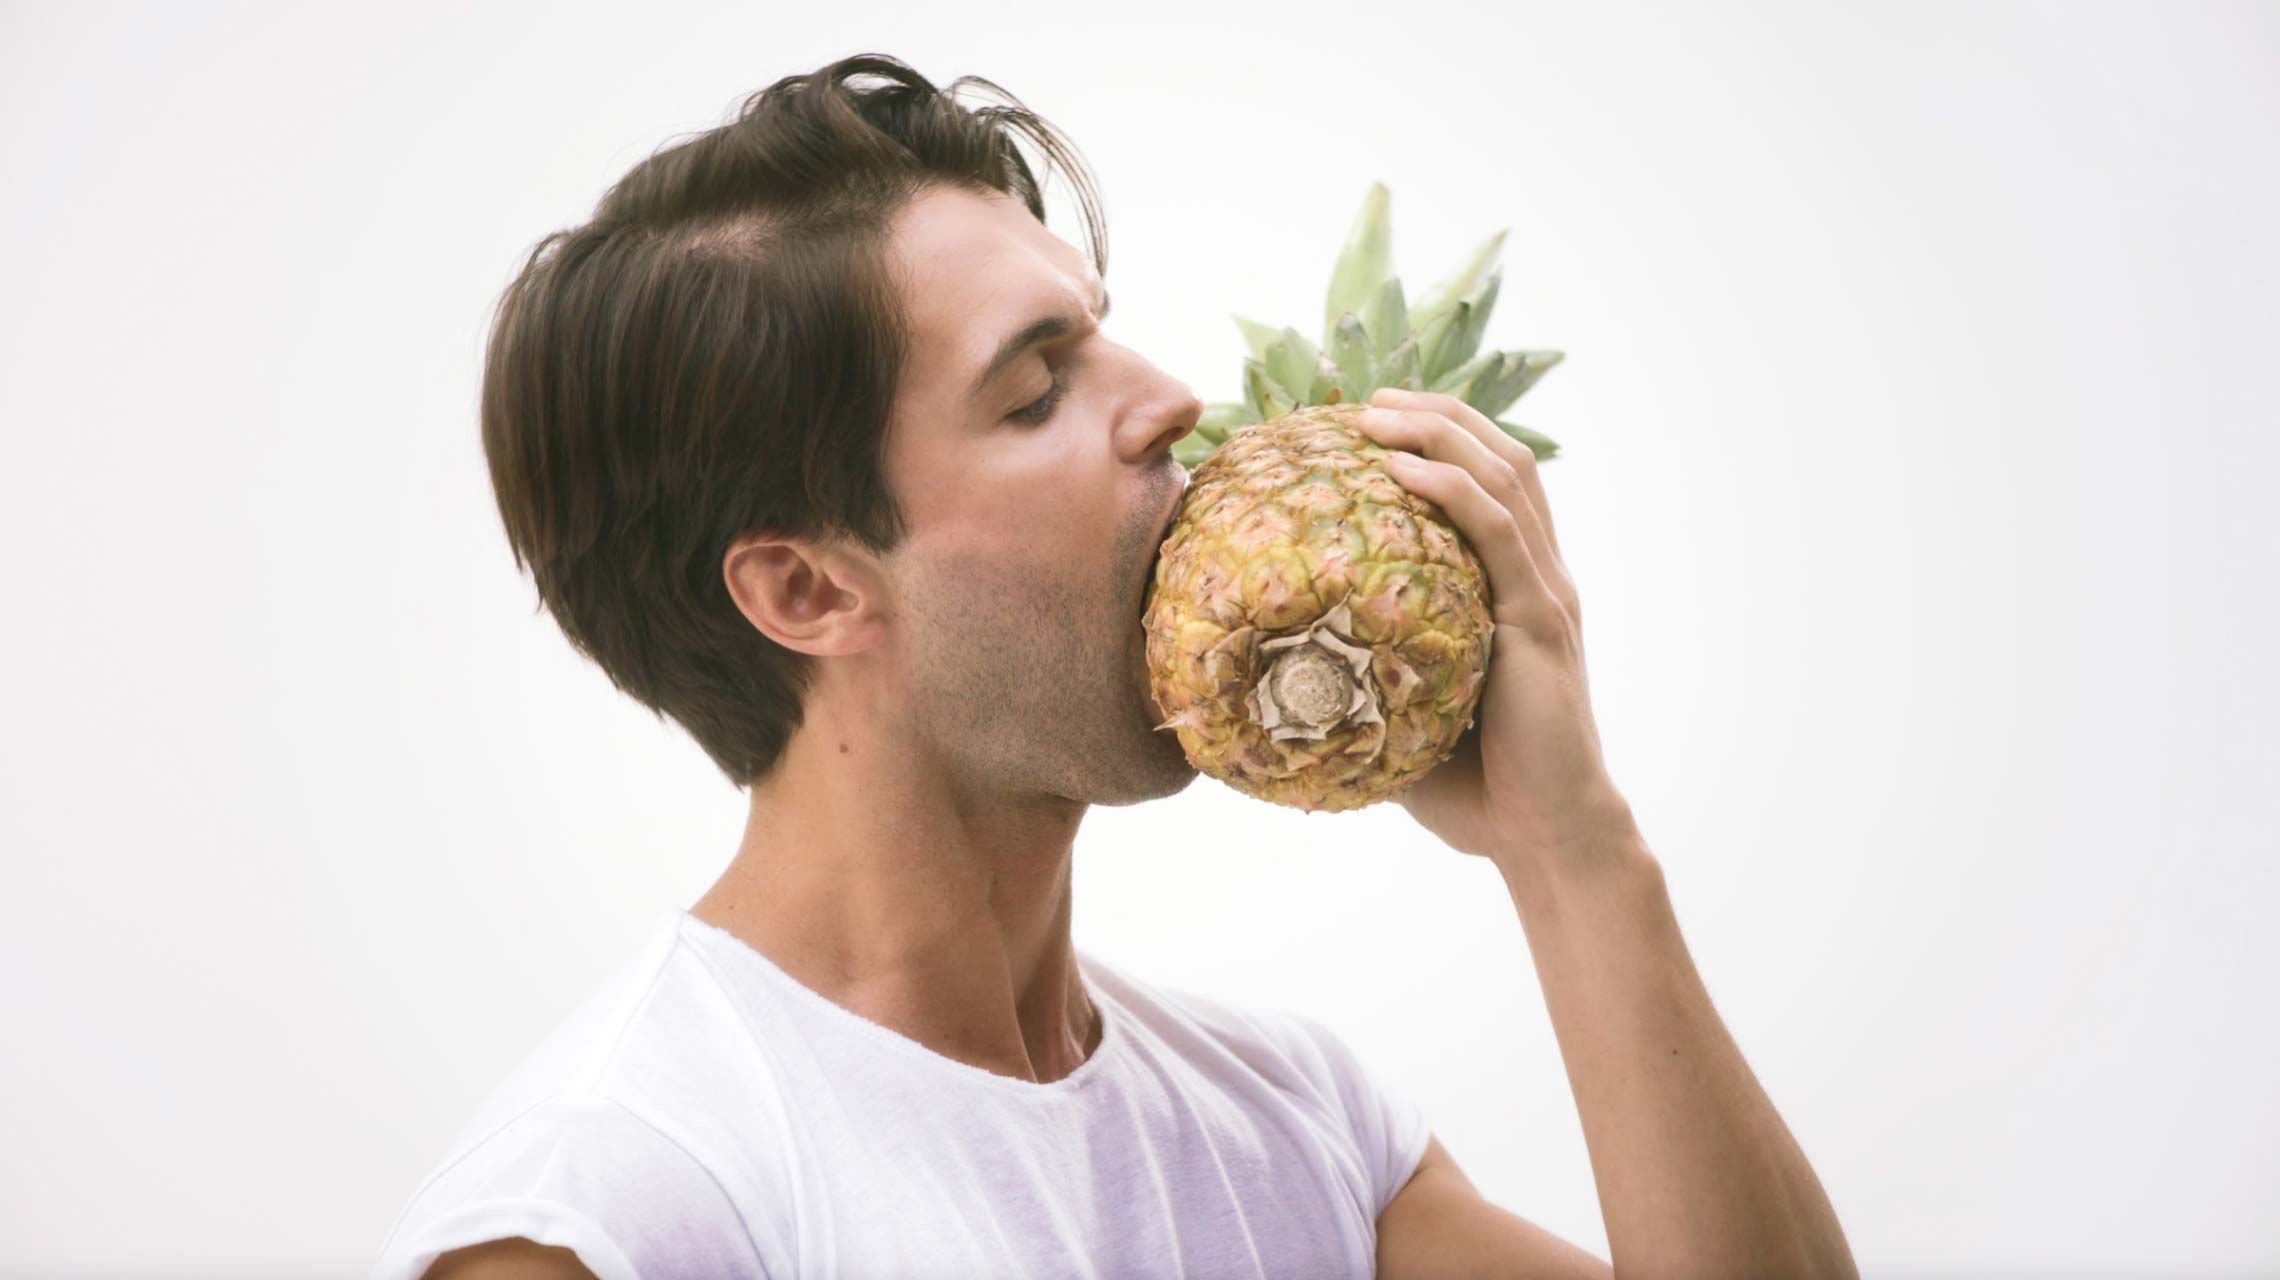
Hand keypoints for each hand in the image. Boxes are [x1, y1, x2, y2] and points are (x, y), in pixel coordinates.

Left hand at [1354, 387, 1635, 869]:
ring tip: (1378, 412)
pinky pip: (1496, 532)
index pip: (1490, 488)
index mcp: (1518, 592)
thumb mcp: (1405, 714)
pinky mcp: (1539, 619)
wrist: (1542, 836)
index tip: (1372, 422)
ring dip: (1439, 432)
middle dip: (1438, 416)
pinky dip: (1451, 487)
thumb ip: (1362, 679)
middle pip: (1501, 459)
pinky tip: (1403, 467)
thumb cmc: (1474, 789)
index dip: (1440, 442)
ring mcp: (1544, 594)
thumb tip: (1274, 674)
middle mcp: (1540, 578)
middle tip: (1370, 399)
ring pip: (1502, 477)